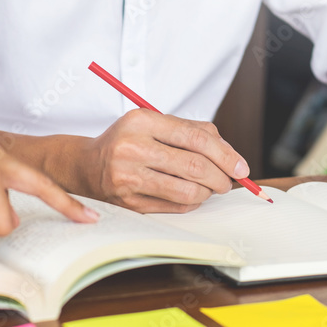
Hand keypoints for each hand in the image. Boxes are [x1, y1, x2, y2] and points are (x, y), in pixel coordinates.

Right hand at [76, 109, 248, 212]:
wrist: (85, 166)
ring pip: (188, 191)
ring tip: (209, 188)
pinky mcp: (128, 202)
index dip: (226, 154)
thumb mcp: (152, 124)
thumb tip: (231, 154)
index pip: (196, 138)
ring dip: (208, 193)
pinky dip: (191, 203)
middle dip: (222, 178)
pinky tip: (189, 195)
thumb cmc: (128, 142)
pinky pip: (175, 206)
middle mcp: (132, 148)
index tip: (241, 167)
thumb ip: (191, 130)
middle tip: (228, 182)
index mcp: (141, 121)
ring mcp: (128, 177)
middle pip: (196, 166)